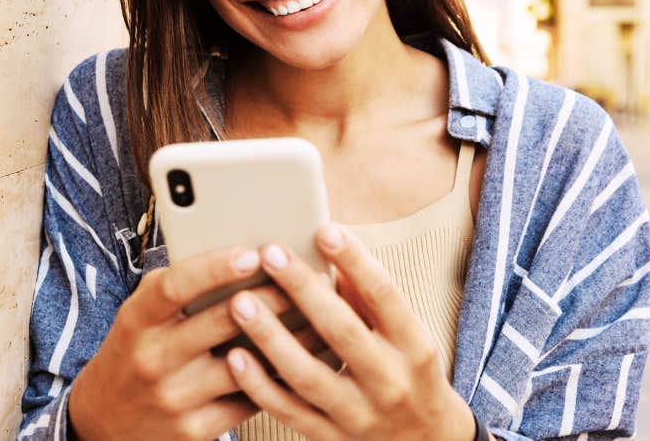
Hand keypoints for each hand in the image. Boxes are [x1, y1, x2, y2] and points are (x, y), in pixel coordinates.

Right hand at [68, 246, 323, 440]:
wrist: (106, 421)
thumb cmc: (136, 350)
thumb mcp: (142, 314)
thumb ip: (180, 287)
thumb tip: (244, 253)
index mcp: (137, 320)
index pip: (174, 287)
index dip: (214, 268)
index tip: (253, 252)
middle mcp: (152, 359)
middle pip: (222, 322)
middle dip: (274, 297)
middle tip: (313, 278)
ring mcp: (174, 399)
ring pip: (248, 364)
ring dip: (293, 339)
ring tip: (326, 315)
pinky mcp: (195, 431)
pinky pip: (251, 401)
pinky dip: (283, 378)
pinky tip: (310, 358)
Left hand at [223, 224, 478, 440]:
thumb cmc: (408, 372)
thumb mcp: (407, 334)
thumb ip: (370, 297)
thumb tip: (334, 248)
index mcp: (413, 346)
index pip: (385, 296)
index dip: (356, 261)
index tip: (325, 230)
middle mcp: (389, 381)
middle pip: (342, 331)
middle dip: (303, 290)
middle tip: (270, 254)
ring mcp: (359, 415)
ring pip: (308, 375)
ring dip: (271, 337)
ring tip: (240, 302)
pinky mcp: (331, 438)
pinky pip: (289, 412)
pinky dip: (260, 386)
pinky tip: (236, 357)